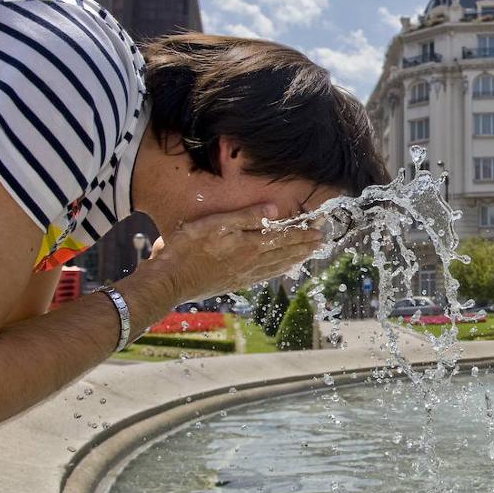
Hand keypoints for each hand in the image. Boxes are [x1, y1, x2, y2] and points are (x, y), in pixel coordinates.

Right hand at [136, 204, 324, 301]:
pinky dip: (278, 270)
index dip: (303, 233)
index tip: (320, 231)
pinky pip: (265, 275)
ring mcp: (244, 274)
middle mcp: (252, 262)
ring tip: (308, 255)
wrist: (171, 281)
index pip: (284, 237)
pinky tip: (281, 270)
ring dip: (295, 258)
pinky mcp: (235, 282)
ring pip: (278, 265)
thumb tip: (275, 210)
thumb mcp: (216, 224)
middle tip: (322, 242)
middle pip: (285, 252)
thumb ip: (246, 217)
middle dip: (305, 246)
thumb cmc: (189, 248)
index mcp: (251, 245)